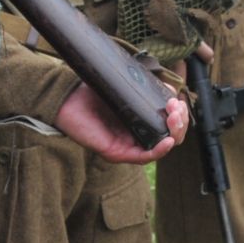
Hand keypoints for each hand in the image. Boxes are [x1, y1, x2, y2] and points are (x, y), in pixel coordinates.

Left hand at [55, 83, 185, 162]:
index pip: (168, 125)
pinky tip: (167, 140)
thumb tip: (167, 85)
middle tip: (176, 107)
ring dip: (173, 134)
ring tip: (174, 117)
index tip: (176, 99)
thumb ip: (143, 87)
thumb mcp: (122, 88)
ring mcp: (126, 145)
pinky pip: (142, 156)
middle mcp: (135, 136)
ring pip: (160, 148)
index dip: (179, 115)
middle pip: (169, 138)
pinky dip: (158, 150)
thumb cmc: (90, 93)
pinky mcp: (116, 152)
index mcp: (140, 121)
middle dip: (180, 122)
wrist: (64, 98)